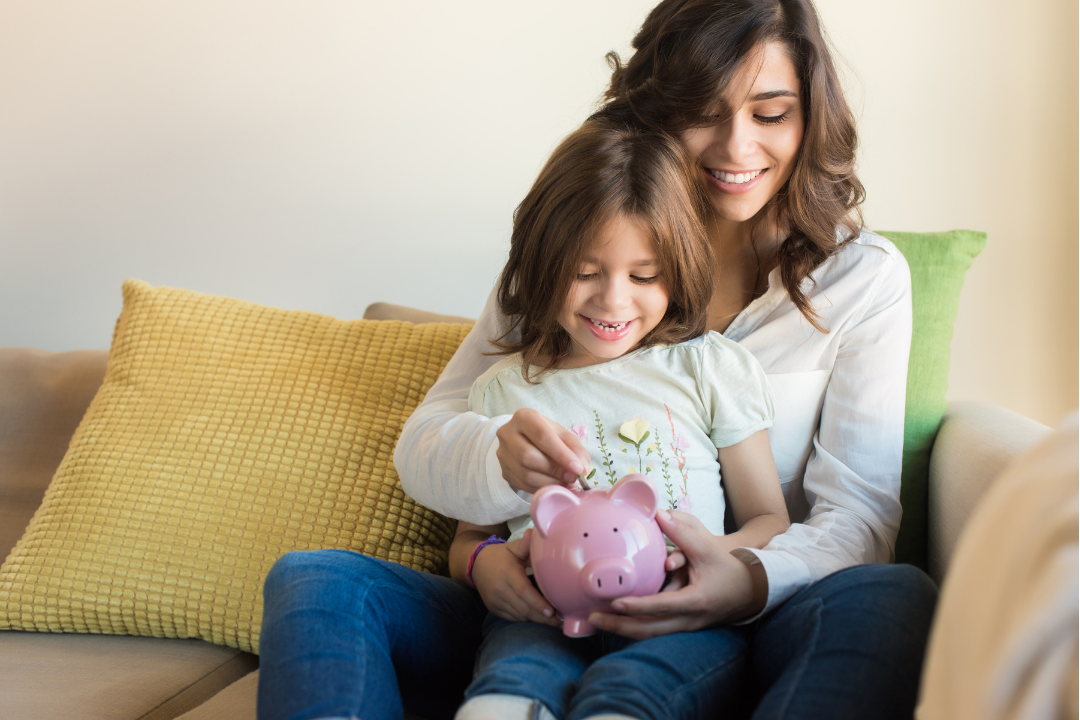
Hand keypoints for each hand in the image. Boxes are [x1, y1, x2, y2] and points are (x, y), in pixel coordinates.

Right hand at [471, 529, 559, 625]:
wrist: (476, 565)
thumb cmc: (500, 556)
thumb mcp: (513, 548)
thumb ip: (525, 544)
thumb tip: (536, 532)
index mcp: (508, 573)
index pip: (523, 591)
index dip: (538, 603)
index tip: (553, 611)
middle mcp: (500, 589)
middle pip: (523, 609)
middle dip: (542, 617)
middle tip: (559, 620)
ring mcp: (495, 601)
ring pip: (519, 616)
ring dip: (536, 619)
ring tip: (552, 619)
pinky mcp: (493, 608)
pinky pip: (512, 618)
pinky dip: (525, 618)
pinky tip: (536, 616)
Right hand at [496, 408, 590, 493]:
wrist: (523, 440)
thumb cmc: (546, 435)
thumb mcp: (562, 435)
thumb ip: (575, 449)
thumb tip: (582, 468)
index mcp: (524, 417)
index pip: (542, 436)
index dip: (561, 454)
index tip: (578, 468)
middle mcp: (507, 433)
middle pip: (528, 456)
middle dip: (554, 470)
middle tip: (573, 478)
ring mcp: (502, 453)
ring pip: (525, 474)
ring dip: (550, 482)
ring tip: (565, 483)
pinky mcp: (503, 471)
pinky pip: (523, 485)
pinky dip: (542, 488)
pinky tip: (553, 486)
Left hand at [587, 510, 767, 639]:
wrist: (750, 590)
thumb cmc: (728, 568)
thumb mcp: (707, 549)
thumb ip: (682, 533)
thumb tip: (659, 513)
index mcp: (695, 601)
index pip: (662, 606)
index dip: (638, 606)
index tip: (615, 603)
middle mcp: (689, 620)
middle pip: (649, 630)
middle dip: (619, 626)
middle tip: (593, 618)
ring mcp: (685, 627)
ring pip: (649, 635)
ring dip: (622, 629)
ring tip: (595, 620)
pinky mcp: (681, 628)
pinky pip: (654, 631)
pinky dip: (633, 628)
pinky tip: (613, 621)